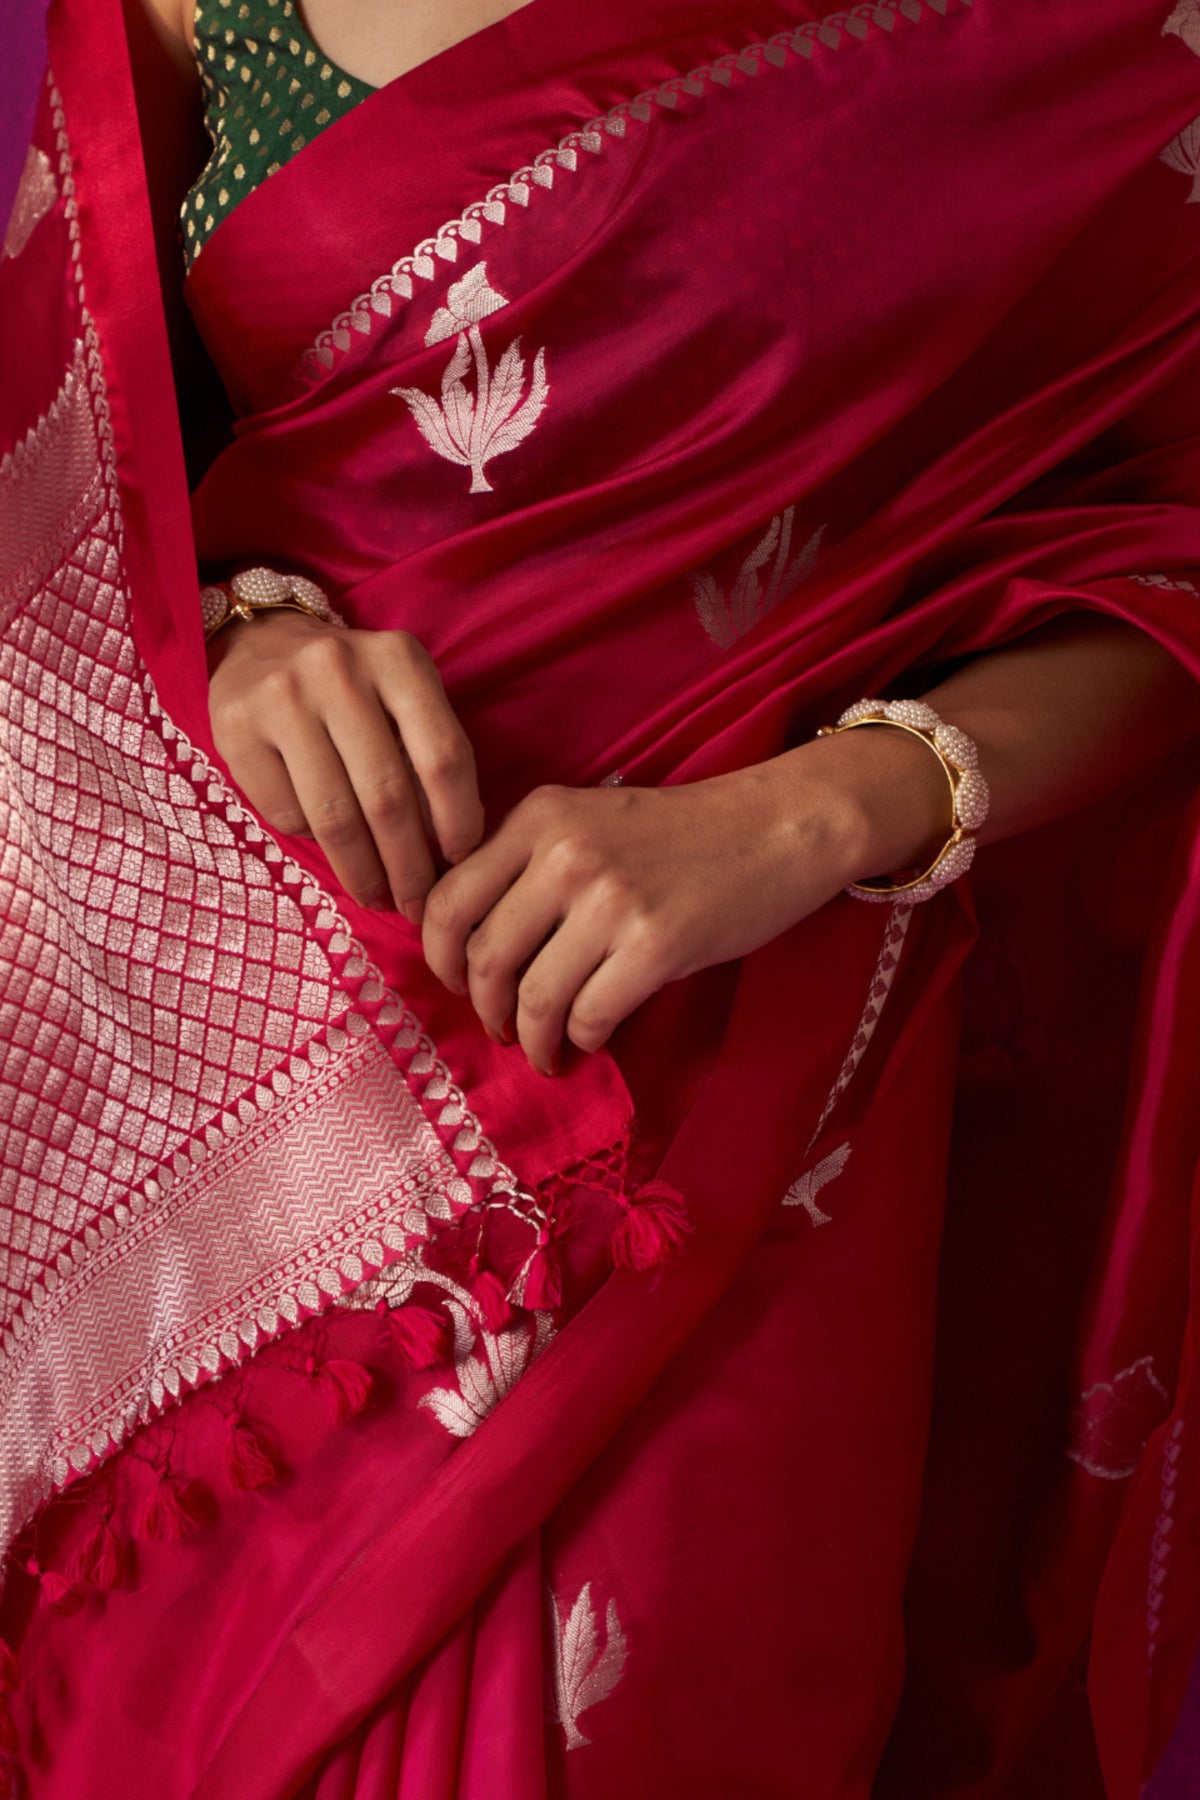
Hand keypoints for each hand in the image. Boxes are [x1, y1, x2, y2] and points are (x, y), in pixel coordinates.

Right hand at [207, 613, 483, 915]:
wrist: (261, 644)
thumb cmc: (352, 687)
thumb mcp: (401, 696)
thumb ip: (427, 753)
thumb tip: (450, 850)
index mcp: (398, 659)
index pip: (444, 757)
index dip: (458, 822)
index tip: (458, 863)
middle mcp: (338, 669)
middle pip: (388, 796)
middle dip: (409, 866)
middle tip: (418, 903)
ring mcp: (282, 696)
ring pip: (334, 816)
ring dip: (363, 873)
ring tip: (379, 897)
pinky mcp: (235, 726)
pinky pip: (286, 812)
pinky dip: (311, 844)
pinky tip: (328, 850)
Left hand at [420, 732, 944, 1074]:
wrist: (778, 827)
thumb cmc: (682, 835)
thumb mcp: (590, 821)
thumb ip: (528, 865)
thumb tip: (469, 949)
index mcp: (538, 817)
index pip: (448, 899)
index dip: (438, 957)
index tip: (456, 983)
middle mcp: (565, 854)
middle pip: (483, 958)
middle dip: (485, 1009)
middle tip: (499, 1029)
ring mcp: (611, 900)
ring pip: (534, 998)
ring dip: (532, 1040)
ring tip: (545, 1052)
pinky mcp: (656, 944)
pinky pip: (590, 1016)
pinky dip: (583, 1040)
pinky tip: (591, 1040)